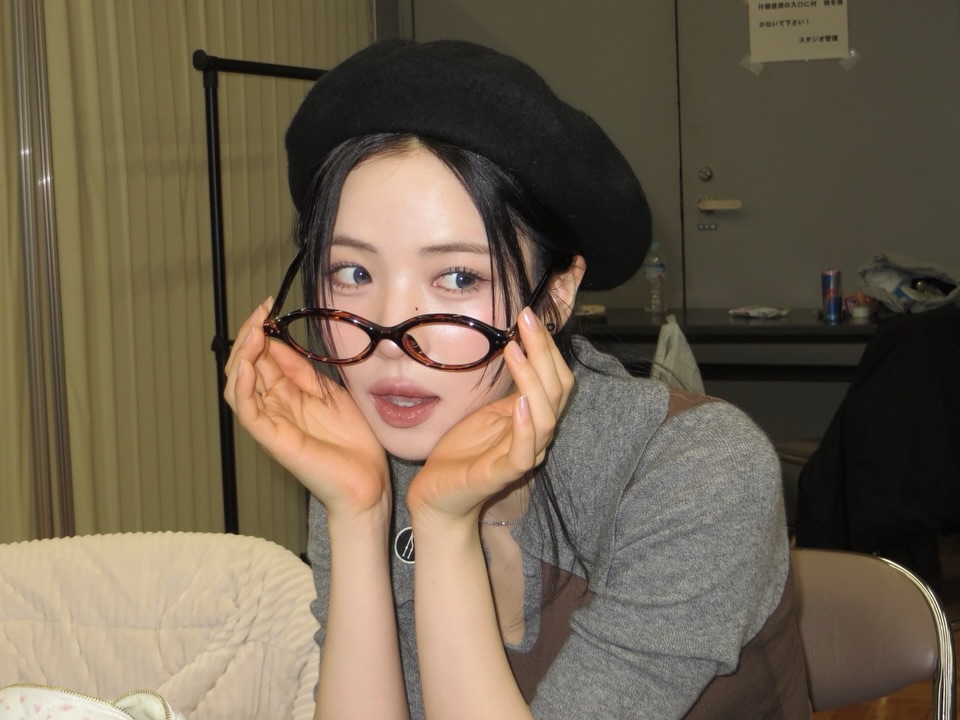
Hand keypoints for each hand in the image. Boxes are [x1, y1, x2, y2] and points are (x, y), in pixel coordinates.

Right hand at [224, 299, 389, 517]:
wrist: (368, 482)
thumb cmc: (354, 443)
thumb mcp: (330, 393)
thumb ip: (302, 371)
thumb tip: (279, 341)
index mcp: (288, 394)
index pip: (263, 356)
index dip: (261, 330)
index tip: (268, 305)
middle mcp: (274, 406)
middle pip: (245, 366)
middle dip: (249, 335)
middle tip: (259, 312)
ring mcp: (271, 422)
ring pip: (238, 385)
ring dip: (241, 355)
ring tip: (252, 332)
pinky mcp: (272, 439)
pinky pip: (246, 411)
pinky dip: (241, 387)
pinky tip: (247, 364)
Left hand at [407, 308, 573, 523]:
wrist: (437, 494)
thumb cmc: (463, 451)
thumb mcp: (488, 409)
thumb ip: (510, 387)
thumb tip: (518, 344)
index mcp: (534, 418)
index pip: (557, 379)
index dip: (547, 347)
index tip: (528, 315)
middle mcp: (535, 436)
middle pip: (558, 391)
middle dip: (544, 351)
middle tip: (526, 320)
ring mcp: (521, 457)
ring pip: (547, 417)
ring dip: (534, 379)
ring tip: (517, 350)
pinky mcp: (501, 476)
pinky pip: (523, 452)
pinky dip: (527, 427)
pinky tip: (520, 403)